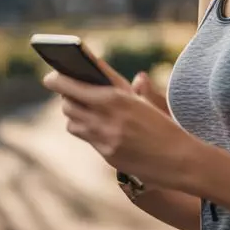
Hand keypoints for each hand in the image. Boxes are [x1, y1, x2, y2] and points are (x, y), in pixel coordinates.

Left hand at [42, 57, 201, 190]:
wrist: (180, 160)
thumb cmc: (165, 126)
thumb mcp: (145, 102)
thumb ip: (123, 86)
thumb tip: (106, 69)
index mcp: (116, 98)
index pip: (74, 85)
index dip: (57, 80)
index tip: (49, 76)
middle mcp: (107, 117)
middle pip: (68, 103)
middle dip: (66, 97)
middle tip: (66, 91)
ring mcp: (105, 138)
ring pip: (73, 122)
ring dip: (74, 114)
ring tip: (80, 108)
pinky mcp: (107, 154)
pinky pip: (87, 138)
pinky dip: (87, 130)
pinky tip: (95, 126)